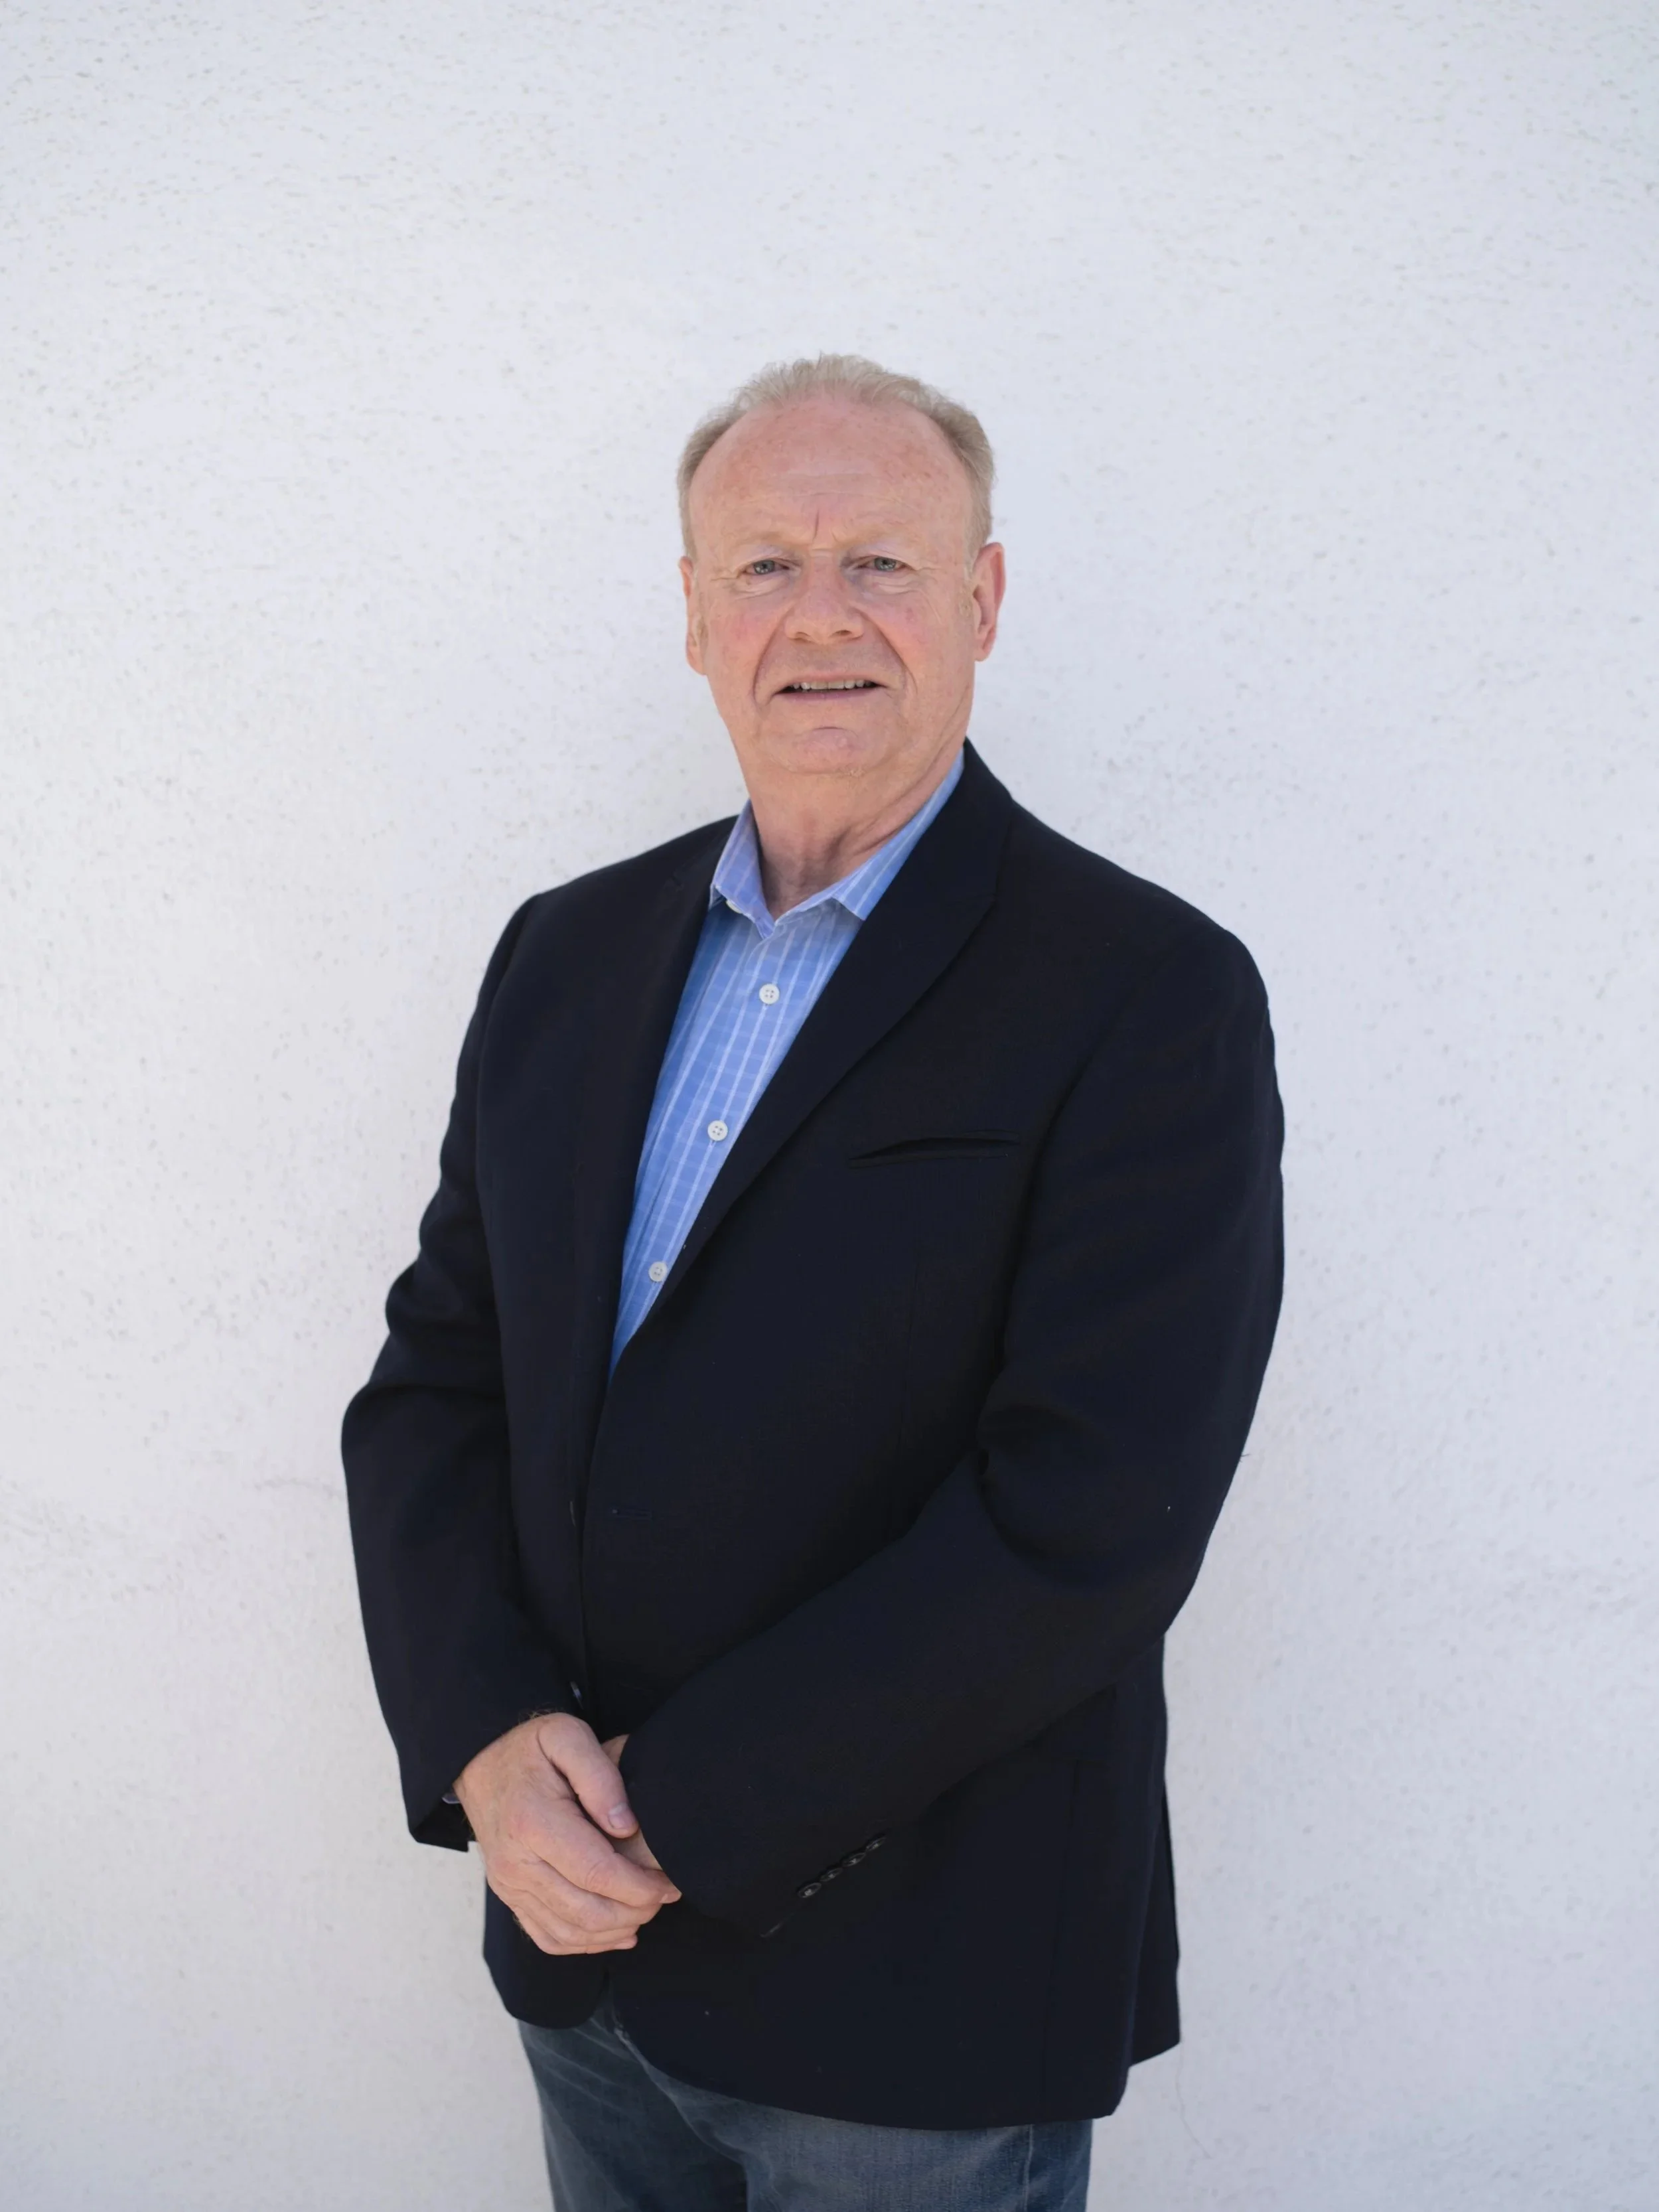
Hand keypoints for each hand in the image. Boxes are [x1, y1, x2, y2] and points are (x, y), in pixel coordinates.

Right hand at [454, 1714, 680, 1955]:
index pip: (596, 1873)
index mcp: (533, 1823)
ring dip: (614, 1931)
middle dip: (635, 1911)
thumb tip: (626, 1826)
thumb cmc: (531, 1748)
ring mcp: (509, 1885)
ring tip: (648, 1910)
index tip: (669, 1882)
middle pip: (585, 1911)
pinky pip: (548, 1937)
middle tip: (666, 1895)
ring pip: (569, 1932)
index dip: (639, 1887)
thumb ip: (601, 1777)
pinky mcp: (509, 1896)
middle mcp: (516, 1863)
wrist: (481, 1762)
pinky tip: (617, 1932)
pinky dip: (585, 1943)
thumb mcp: (568, 1736)